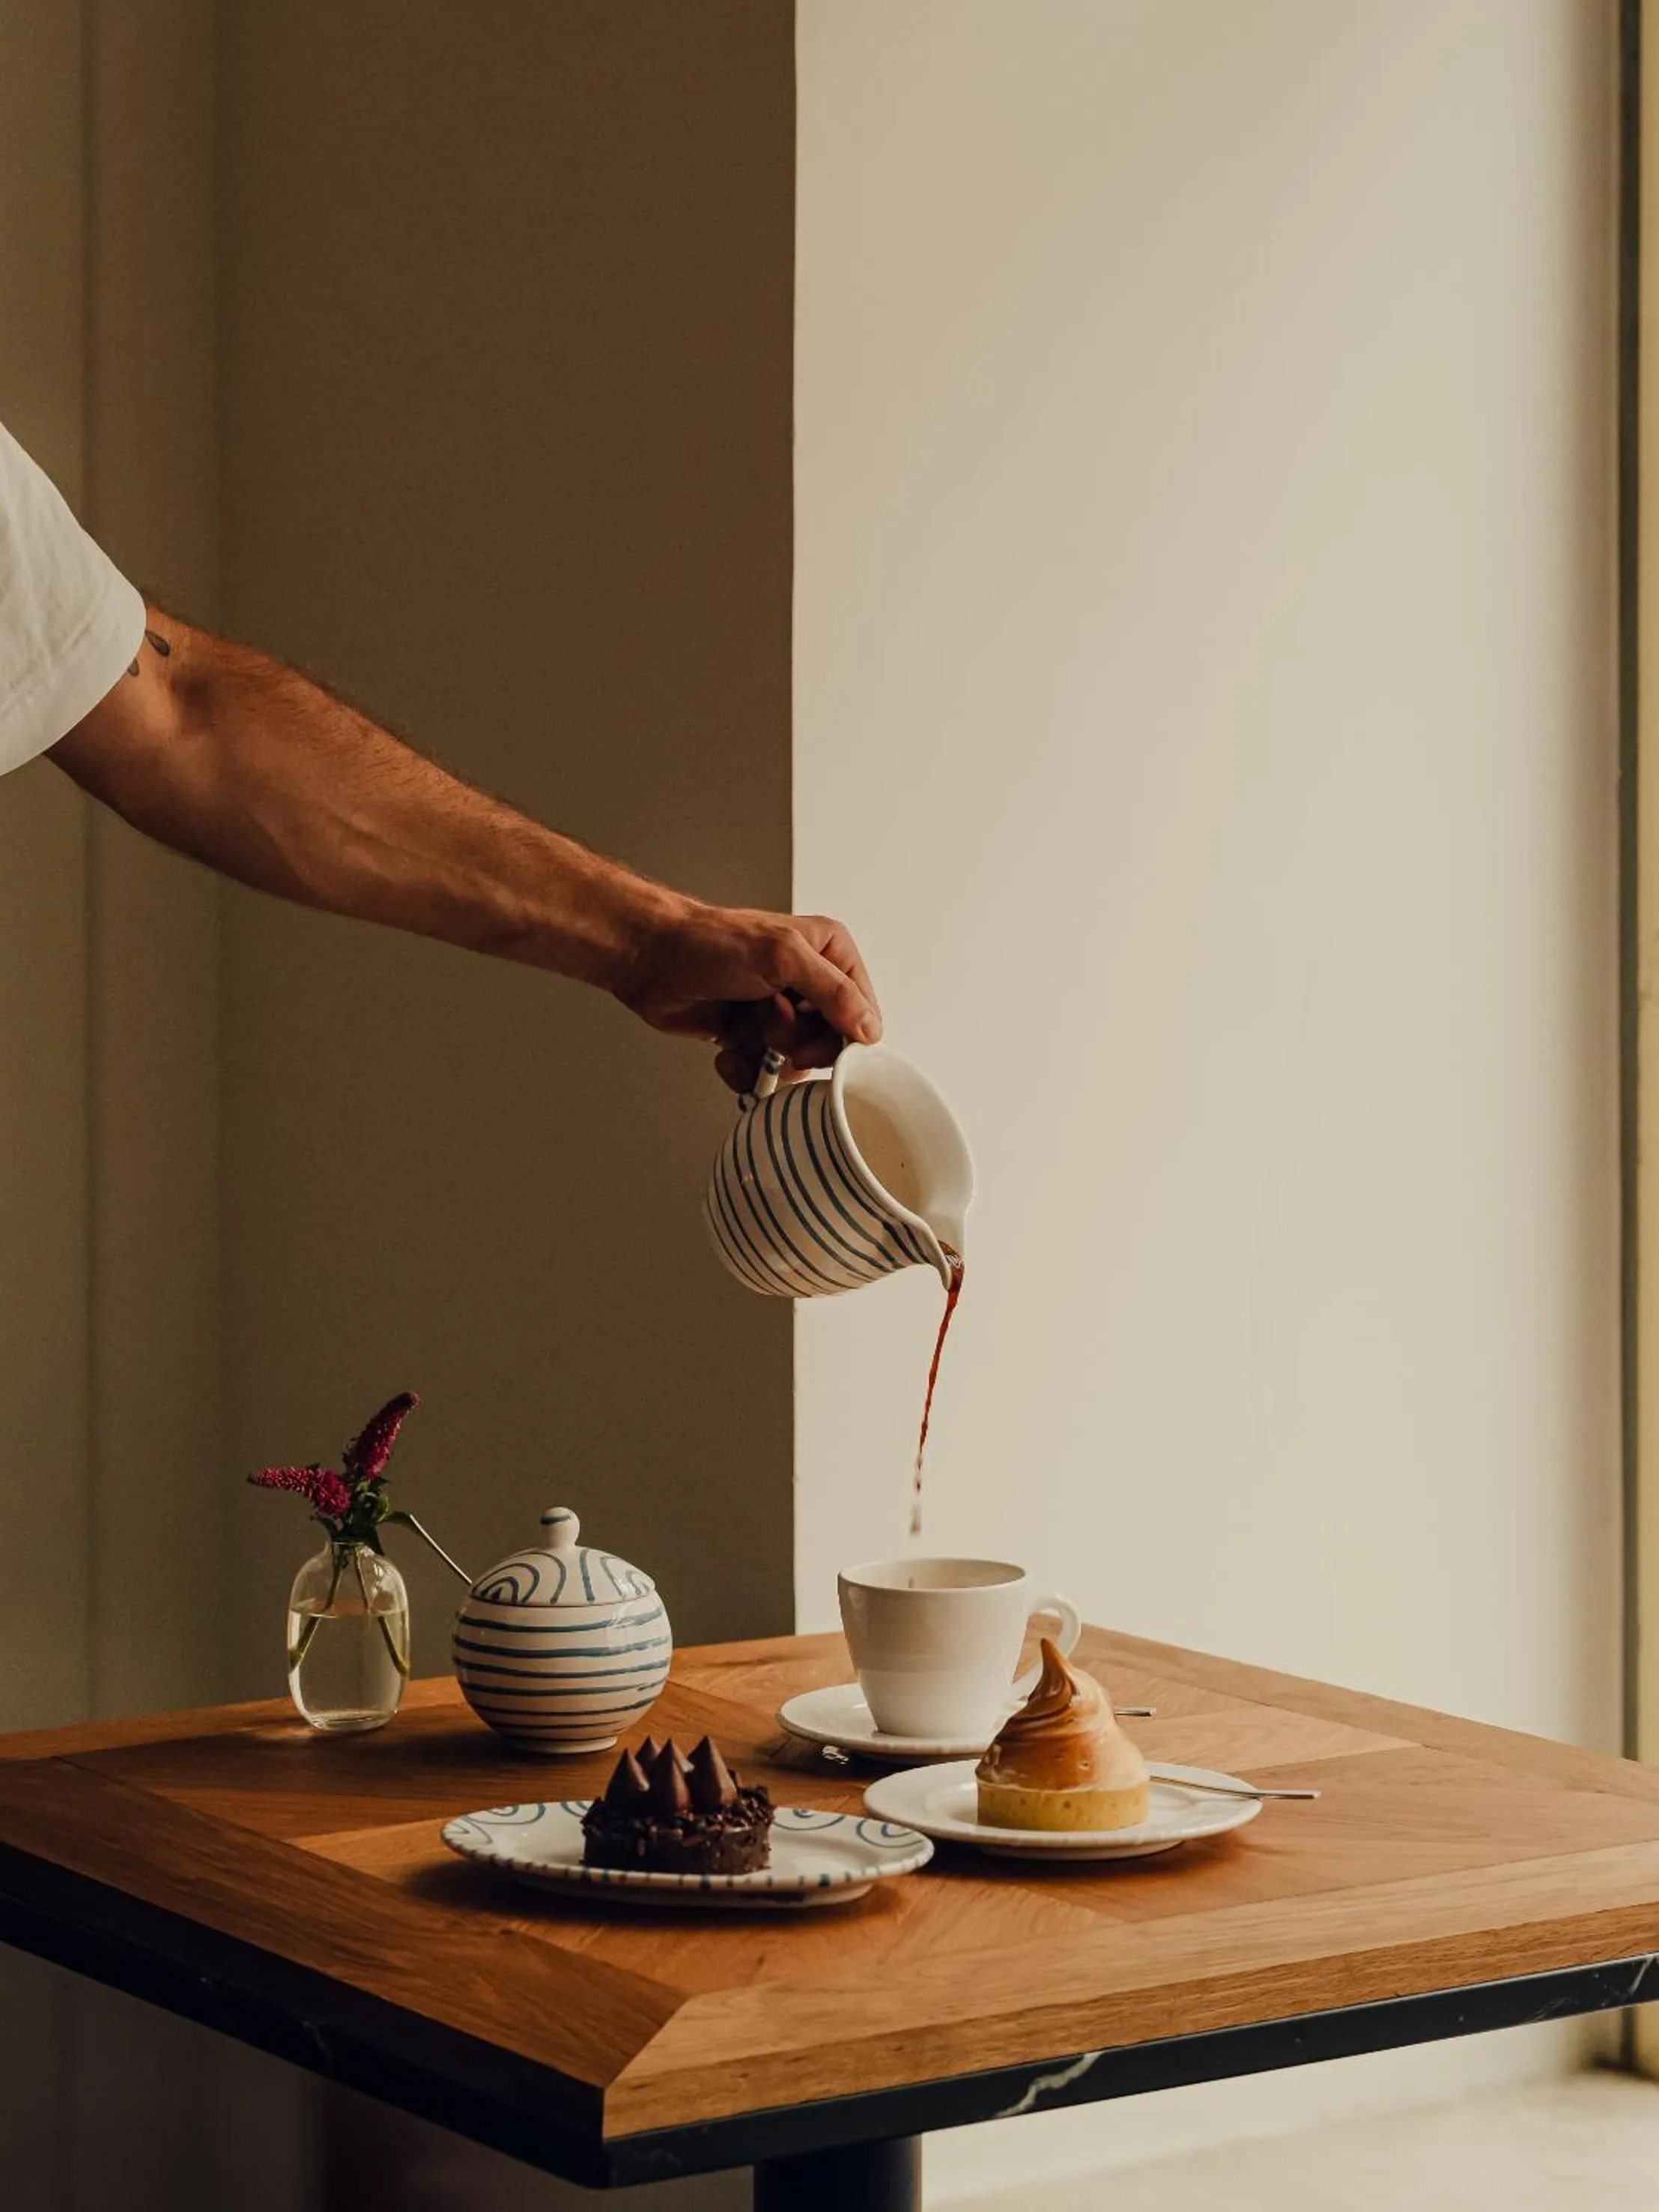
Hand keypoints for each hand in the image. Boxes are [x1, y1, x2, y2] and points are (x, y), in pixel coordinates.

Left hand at [614, 897, 881, 1091]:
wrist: (652, 959)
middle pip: (829, 1045)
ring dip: (764, 1052)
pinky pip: (765, 1072)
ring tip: (741, 1023)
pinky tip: (726, 1048)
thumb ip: (833, 993)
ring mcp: (782, 1012)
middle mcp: (811, 983)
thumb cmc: (710, 944)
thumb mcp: (782, 958)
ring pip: (795, 1064)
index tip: (808, 1039)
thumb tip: (870, 1029)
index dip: (839, 1036)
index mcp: (831, 953)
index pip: (863, 1014)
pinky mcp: (754, 1035)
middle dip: (792, 1041)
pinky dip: (744, 1068)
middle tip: (766, 1017)